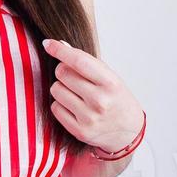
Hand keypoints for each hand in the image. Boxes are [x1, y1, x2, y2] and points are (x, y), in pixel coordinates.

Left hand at [41, 38, 144, 154]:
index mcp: (111, 84)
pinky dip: (61, 104)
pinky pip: (55, 107)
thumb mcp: (110, 78)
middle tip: (74, 77)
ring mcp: (89, 118)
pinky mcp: (79, 131)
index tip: (48, 44)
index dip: (60, 50)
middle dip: (63, 70)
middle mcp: (100, 101)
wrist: (128, 132)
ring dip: (61, 88)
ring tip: (76, 94)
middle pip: (62, 73)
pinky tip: (74, 107)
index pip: (79, 61)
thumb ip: (87, 63)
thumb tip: (61, 45)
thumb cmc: (117, 100)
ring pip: (56, 89)